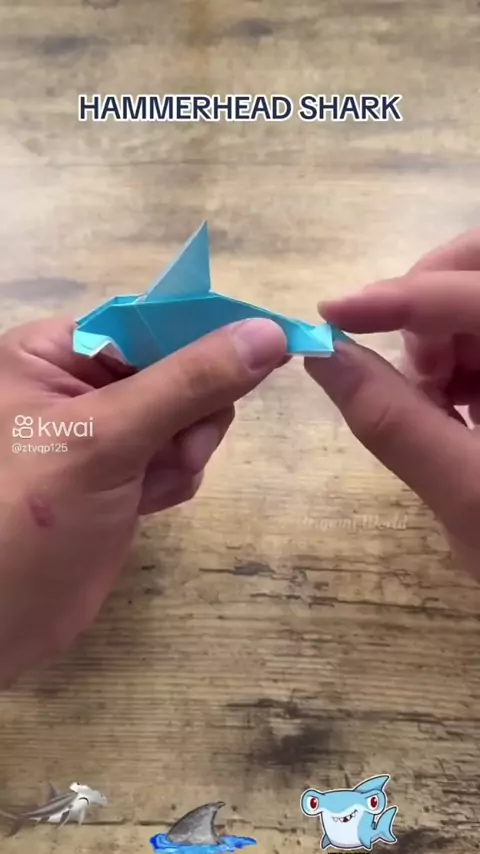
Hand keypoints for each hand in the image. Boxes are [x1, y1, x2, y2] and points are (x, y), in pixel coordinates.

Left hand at [0, 317, 285, 683]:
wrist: (2, 624)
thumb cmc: (30, 516)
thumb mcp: (107, 438)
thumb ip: (189, 383)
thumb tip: (268, 333)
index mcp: (52, 353)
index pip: (148, 321)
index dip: (207, 332)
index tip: (271, 341)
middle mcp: (77, 384)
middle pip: (176, 368)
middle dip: (188, 412)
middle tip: (174, 446)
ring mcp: (101, 432)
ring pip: (185, 415)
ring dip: (181, 451)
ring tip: (149, 483)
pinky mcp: (119, 474)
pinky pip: (176, 454)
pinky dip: (173, 477)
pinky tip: (145, 502)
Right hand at [304, 229, 479, 578]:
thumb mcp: (470, 497)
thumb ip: (393, 422)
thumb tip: (325, 357)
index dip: (403, 295)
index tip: (332, 313)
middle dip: (432, 303)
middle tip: (416, 372)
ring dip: (446, 335)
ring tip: (442, 405)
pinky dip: (468, 354)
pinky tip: (466, 406)